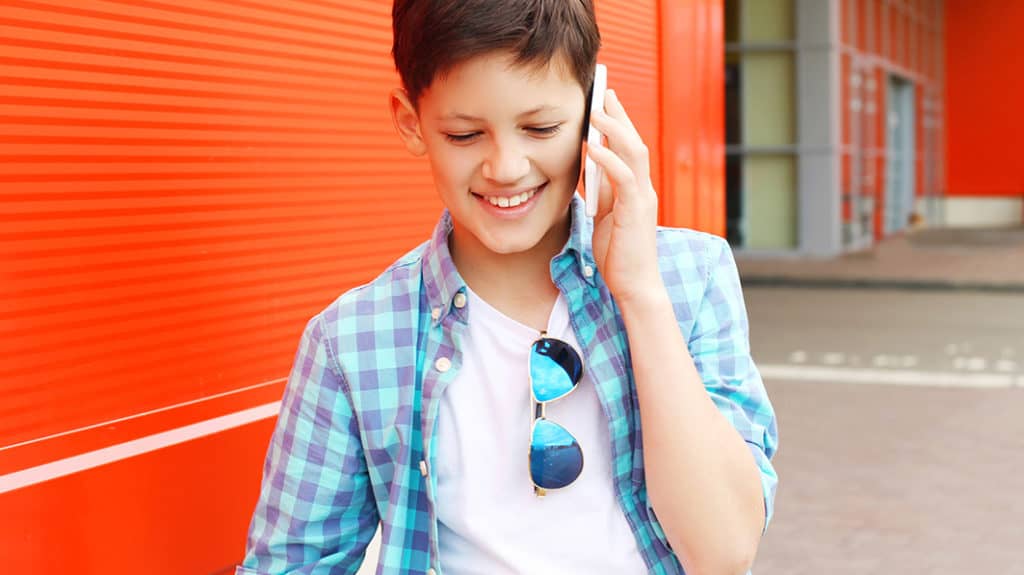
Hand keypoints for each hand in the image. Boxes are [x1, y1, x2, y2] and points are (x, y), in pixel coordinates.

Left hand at [586, 90, 664, 303]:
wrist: (634, 286)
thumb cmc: (619, 256)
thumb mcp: (607, 217)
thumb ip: (603, 193)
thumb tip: (589, 170)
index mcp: (637, 191)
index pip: (630, 149)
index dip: (619, 124)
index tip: (605, 102)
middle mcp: (644, 190)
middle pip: (635, 142)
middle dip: (619, 116)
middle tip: (604, 91)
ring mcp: (643, 199)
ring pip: (634, 153)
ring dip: (615, 131)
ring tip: (596, 112)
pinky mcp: (635, 212)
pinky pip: (624, 178)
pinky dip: (609, 160)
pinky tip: (593, 148)